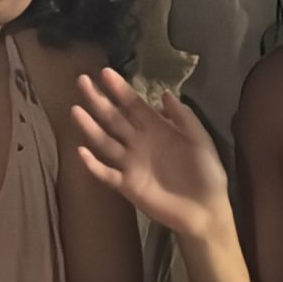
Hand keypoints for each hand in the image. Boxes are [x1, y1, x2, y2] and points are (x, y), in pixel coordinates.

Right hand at [72, 67, 231, 243]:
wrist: (206, 209)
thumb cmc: (207, 172)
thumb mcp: (199, 138)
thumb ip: (183, 117)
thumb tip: (164, 93)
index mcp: (157, 129)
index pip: (133, 104)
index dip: (120, 89)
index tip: (104, 72)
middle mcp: (139, 142)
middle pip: (114, 118)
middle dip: (98, 100)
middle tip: (82, 81)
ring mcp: (131, 164)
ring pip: (105, 142)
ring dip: (90, 127)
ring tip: (76, 110)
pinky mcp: (127, 186)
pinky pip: (106, 173)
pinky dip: (93, 164)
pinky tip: (81, 151)